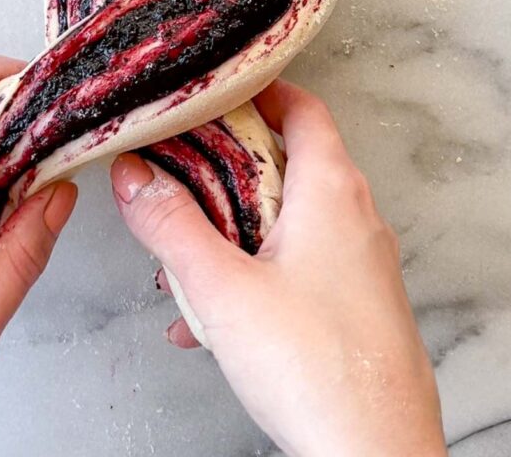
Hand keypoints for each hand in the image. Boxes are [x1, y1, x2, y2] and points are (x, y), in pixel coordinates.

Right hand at [110, 80, 445, 456]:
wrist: (376, 456)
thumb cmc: (316, 368)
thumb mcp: (221, 289)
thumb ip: (171, 226)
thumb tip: (134, 177)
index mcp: (332, 190)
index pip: (302, 106)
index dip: (258, 90)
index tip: (214, 91)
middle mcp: (356, 215)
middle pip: (291, 159)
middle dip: (231, 164)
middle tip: (184, 167)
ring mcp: (361, 261)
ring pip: (291, 217)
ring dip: (238, 225)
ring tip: (187, 253)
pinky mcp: (357, 302)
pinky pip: (301, 264)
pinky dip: (257, 270)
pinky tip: (212, 317)